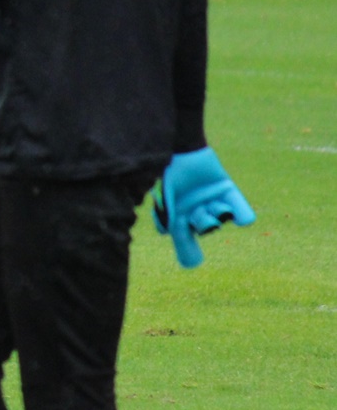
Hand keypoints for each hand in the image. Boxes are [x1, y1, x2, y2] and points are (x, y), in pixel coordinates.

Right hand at [151, 146, 255, 268]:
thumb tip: (166, 233)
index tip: (193, 263)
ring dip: (219, 215)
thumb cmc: (169, 170)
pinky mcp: (226, 189)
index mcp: (177, 214)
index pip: (183, 237)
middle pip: (204, 228)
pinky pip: (239, 206)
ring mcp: (212, 200)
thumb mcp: (164, 195)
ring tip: (216, 205)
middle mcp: (195, 209)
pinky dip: (243, 214)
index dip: (188, 251)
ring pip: (221, 217)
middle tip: (206, 221)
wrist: (183, 146)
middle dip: (205, 225)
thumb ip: (166, 215)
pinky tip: (244, 221)